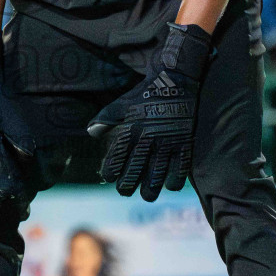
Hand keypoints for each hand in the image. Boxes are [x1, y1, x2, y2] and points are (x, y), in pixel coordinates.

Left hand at [87, 23, 211, 201]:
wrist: (176, 80)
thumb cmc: (146, 93)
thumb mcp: (123, 103)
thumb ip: (106, 118)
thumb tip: (90, 132)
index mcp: (132, 130)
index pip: (117, 156)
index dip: (111, 170)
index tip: (108, 177)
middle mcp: (148, 139)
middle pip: (135, 170)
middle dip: (128, 184)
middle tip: (124, 191)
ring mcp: (168, 142)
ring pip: (157, 173)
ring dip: (151, 188)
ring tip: (147, 196)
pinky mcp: (184, 142)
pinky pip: (180, 167)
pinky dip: (175, 180)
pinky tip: (170, 186)